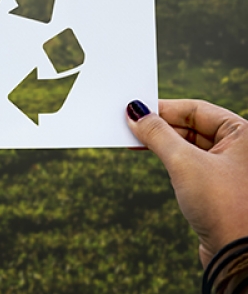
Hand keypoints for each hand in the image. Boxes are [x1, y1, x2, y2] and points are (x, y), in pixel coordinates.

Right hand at [126, 99, 247, 266]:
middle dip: (159, 126)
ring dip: (161, 141)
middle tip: (129, 125)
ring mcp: (228, 166)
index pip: (195, 109)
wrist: (238, 258)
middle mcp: (238, 146)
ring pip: (187, 143)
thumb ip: (157, 133)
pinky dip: (168, 156)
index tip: (135, 109)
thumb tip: (135, 112)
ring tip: (133, 140)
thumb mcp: (183, 162)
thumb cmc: (223, 206)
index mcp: (242, 133)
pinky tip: (149, 155)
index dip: (162, 108)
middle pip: (190, 125)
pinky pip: (188, 161)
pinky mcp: (217, 185)